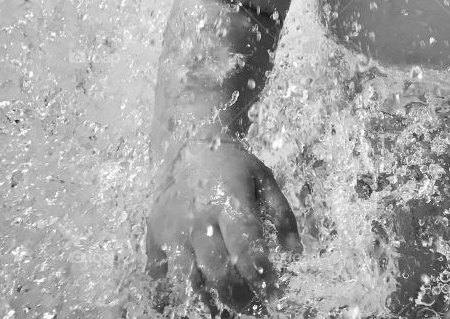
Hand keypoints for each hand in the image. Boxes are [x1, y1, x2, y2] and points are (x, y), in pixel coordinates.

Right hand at [146, 138, 302, 316]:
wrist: (190, 147)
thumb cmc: (234, 167)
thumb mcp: (265, 180)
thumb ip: (282, 216)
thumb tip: (295, 251)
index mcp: (231, 202)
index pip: (247, 247)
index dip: (261, 275)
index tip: (274, 293)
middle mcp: (200, 219)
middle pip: (216, 270)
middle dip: (236, 296)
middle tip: (251, 307)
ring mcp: (173, 230)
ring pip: (186, 280)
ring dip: (206, 301)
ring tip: (222, 310)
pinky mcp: (154, 236)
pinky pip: (159, 275)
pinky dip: (173, 292)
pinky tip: (191, 297)